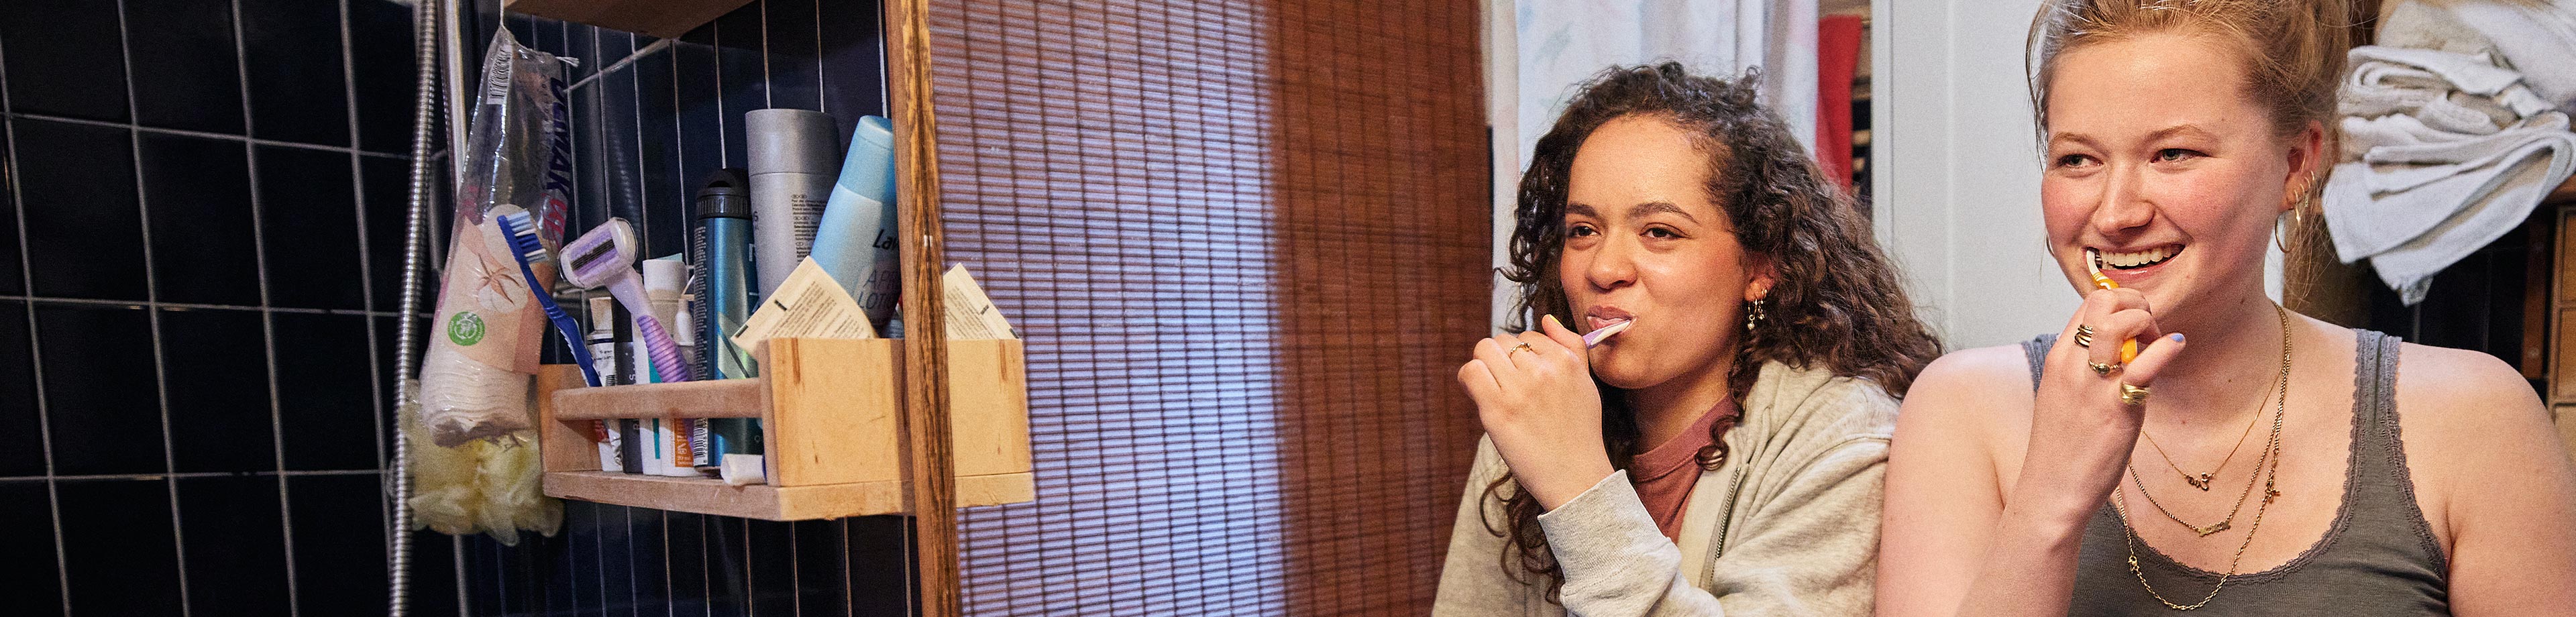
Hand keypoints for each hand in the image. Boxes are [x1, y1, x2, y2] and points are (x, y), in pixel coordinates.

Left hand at [1458, 314, 1613, 509]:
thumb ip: (1571, 346)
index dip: (1520, 356)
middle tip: (1506, 386)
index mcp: (1567, 360)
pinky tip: (1479, 395)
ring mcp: (1520, 388)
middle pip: (1502, 340)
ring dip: (1484, 367)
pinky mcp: (1498, 408)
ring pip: (1484, 350)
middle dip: (1500, 359)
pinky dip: (1469, 379)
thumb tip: (1545, 318)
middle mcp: (1544, 369)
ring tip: (1493, 390)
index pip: (1528, 335)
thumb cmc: (1579, 432)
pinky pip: (1470, 371)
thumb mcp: (1586, 383)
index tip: (1524, 380)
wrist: (1577, 477)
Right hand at [2017, 287, 2185, 524]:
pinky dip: (2167, 347)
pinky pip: (2145, 365)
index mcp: (2058, 359)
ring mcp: (2093, 385)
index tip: (2135, 325)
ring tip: (2157, 341)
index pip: (2086, 306)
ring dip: (2146, 321)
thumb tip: (2117, 351)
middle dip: (2133, 303)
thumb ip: (2084, 370)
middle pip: (2100, 302)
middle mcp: (2072, 365)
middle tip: (2149, 330)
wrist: (2053, 489)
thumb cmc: (2063, 447)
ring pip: (2118, 323)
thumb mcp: (2064, 397)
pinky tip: (2177, 346)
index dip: (2118, 303)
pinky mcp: (2117, 408)